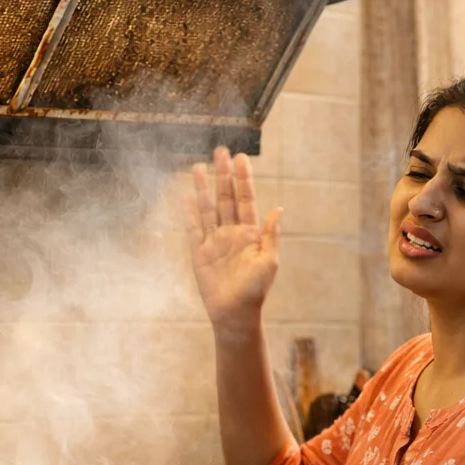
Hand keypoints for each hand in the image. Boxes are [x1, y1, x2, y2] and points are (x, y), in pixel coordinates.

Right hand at [184, 146, 280, 331]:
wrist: (235, 314)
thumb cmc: (256, 291)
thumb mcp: (269, 262)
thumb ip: (271, 235)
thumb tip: (278, 209)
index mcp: (250, 233)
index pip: (245, 199)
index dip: (243, 179)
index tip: (240, 158)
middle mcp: (231, 233)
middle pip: (225, 197)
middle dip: (222, 175)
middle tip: (220, 151)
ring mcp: (214, 241)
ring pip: (207, 208)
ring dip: (202, 188)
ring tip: (197, 166)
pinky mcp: (199, 253)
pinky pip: (192, 229)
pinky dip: (188, 212)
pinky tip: (185, 196)